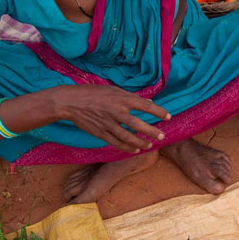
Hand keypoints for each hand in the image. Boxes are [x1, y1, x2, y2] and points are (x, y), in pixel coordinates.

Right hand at [54, 85, 170, 152]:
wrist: (71, 102)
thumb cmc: (94, 93)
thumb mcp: (114, 90)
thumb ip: (132, 97)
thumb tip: (149, 102)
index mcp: (121, 98)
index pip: (145, 105)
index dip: (158, 111)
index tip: (168, 117)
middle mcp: (116, 111)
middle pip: (137, 124)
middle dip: (151, 131)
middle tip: (162, 136)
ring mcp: (107, 123)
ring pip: (127, 137)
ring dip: (140, 142)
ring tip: (149, 145)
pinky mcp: (100, 133)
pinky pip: (116, 143)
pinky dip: (126, 147)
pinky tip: (134, 150)